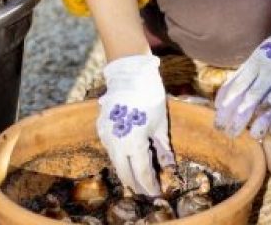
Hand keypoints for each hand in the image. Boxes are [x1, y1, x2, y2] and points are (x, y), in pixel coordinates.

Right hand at [95, 54, 173, 196]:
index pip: (142, 173)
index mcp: (135, 144)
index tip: (156, 192)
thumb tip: (169, 165)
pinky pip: (110, 149)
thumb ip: (163, 147)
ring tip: (136, 179)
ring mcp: (106, 137)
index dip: (149, 185)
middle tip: (145, 191)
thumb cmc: (150, 98)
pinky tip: (126, 159)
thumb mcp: (161, 124)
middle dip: (136, 184)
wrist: (129, 76)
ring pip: (115, 162)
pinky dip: (119, 157)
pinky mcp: (101, 129)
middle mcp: (117, 144)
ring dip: (126, 171)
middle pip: (125, 173)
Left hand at [214, 8, 270, 138]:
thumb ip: (238, 80)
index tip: (219, 124)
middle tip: (231, 134)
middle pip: (253, 96)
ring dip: (262, 119)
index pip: (238, 88)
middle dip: (240, 117)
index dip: (227, 107)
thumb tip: (219, 104)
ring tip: (253, 135)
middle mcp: (270, 71)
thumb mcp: (254, 60)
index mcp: (255, 64)